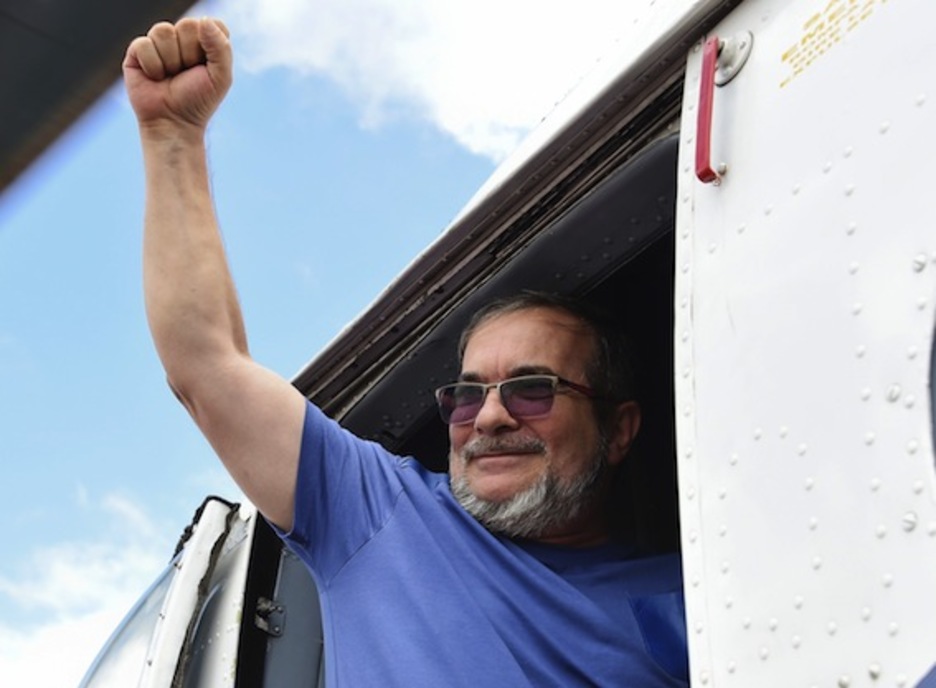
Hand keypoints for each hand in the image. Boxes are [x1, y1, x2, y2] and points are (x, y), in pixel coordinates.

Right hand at [123, 18, 232, 132]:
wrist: (174, 122)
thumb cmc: (199, 101)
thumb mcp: (221, 78)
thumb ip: (221, 48)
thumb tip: (202, 21)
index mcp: (205, 41)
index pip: (212, 24)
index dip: (210, 47)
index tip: (207, 68)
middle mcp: (182, 38)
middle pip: (187, 25)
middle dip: (190, 54)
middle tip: (186, 74)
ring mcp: (159, 43)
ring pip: (163, 31)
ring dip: (170, 61)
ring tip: (170, 76)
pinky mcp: (137, 51)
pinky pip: (144, 44)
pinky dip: (152, 66)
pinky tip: (154, 78)